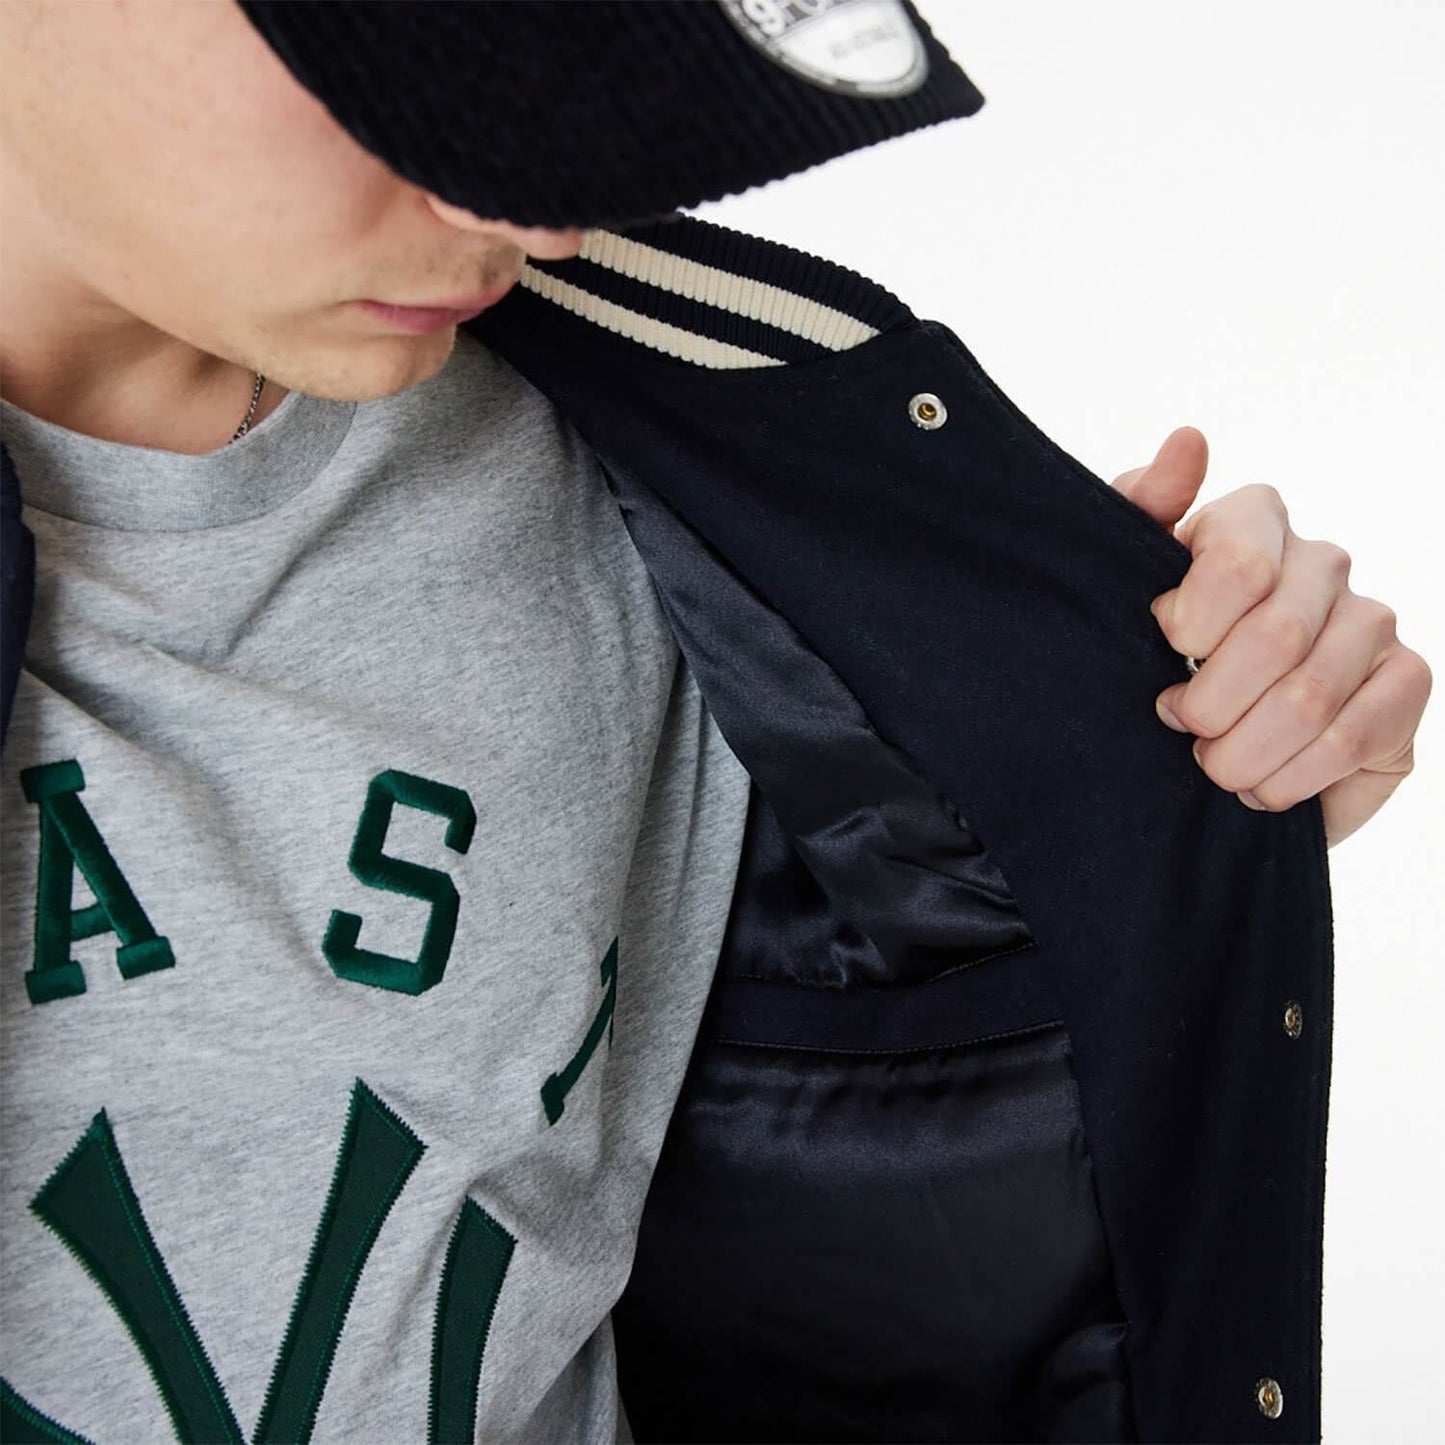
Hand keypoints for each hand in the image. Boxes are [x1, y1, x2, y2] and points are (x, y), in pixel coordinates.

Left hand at [1111, 426, 1431, 848]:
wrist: (1200, 746)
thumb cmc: (1156, 655)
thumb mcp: (1123, 585)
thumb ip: (1142, 510)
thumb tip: (1188, 442)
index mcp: (1254, 521)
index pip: (1237, 562)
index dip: (1192, 626)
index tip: (1167, 653)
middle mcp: (1323, 562)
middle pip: (1275, 638)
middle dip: (1210, 705)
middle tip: (1180, 727)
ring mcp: (1373, 621)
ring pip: (1310, 700)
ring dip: (1243, 754)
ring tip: (1214, 764)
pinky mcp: (1406, 683)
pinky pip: (1350, 740)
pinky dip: (1289, 778)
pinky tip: (1261, 784)